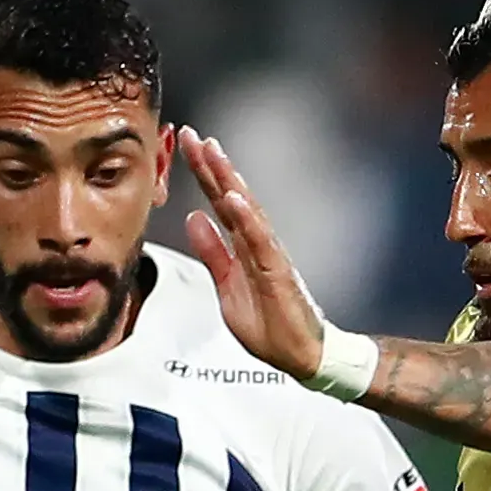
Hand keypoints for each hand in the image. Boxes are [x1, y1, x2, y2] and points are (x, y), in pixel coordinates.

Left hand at [173, 128, 326, 381]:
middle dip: (211, 166)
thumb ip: (213, 254)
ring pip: (246, 211)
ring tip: (212, 152)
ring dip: (229, 181)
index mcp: (242, 248)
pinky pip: (260, 242)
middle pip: (231, 197)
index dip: (203, 174)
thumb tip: (193, 219)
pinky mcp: (278, 273)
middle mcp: (257, 244)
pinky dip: (247, 218)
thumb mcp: (227, 289)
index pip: (219, 204)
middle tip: (192, 135)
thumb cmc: (271, 326)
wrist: (302, 355)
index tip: (188, 145)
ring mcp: (269, 256)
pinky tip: (235, 197)